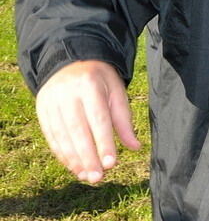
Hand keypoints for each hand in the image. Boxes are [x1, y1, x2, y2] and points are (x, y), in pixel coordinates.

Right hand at [35, 60, 139, 183]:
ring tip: (87, 176)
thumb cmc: (100, 80)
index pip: (98, 119)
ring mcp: (51, 102)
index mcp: (90, 85)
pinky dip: (62, 154)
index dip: (104, 143)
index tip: (112, 163)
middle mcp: (67, 94)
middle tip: (98, 177)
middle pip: (78, 131)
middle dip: (88, 157)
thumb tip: (135, 147)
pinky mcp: (42, 110)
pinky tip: (73, 166)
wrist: (71, 61)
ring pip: (62, 137)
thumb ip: (124, 120)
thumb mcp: (116, 91)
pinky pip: (51, 137)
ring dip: (74, 160)